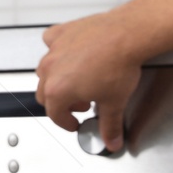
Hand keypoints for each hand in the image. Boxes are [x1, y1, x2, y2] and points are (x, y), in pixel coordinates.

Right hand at [36, 12, 144, 152]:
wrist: (127, 35)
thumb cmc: (118, 65)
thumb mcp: (114, 103)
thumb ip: (110, 126)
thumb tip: (111, 139)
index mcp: (58, 90)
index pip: (54, 114)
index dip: (66, 123)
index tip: (74, 123)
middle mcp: (51, 69)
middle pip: (45, 93)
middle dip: (61, 103)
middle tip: (80, 105)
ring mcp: (54, 49)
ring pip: (45, 70)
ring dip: (57, 79)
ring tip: (78, 81)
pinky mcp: (62, 32)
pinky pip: (51, 43)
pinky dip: (56, 50)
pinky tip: (69, 53)